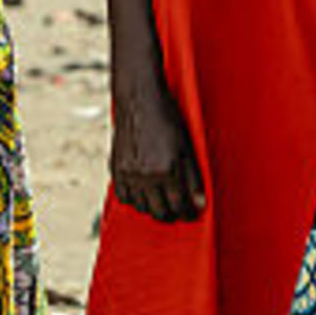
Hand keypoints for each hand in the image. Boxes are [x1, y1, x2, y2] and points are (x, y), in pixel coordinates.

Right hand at [107, 77, 206, 221]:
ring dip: (153, 209)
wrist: (138, 99)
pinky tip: (143, 195)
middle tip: (179, 211)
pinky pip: (124, 197)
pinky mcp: (116, 169)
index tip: (192, 212)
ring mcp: (128, 174)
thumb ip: (193, 178)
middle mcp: (146, 176)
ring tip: (162, 203)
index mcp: (167, 170)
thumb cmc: (166, 118)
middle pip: (160, 211)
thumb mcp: (187, 146)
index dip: (189, 212)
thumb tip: (199, 202)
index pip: (180, 205)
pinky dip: (134, 200)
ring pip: (141, 207)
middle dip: (172, 214)